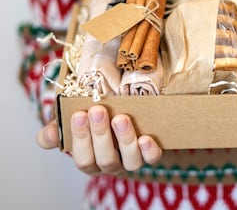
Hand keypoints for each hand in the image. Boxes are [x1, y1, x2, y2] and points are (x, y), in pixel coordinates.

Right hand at [37, 105, 161, 174]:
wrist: (131, 115)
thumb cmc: (97, 119)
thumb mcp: (76, 122)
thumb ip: (59, 129)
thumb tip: (46, 136)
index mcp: (91, 159)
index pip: (83, 158)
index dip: (80, 138)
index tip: (79, 114)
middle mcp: (111, 164)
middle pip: (105, 159)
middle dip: (100, 134)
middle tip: (98, 110)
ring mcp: (131, 160)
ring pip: (129, 161)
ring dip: (124, 139)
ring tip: (121, 118)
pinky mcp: (150, 154)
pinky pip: (152, 159)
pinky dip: (149, 150)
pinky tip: (145, 138)